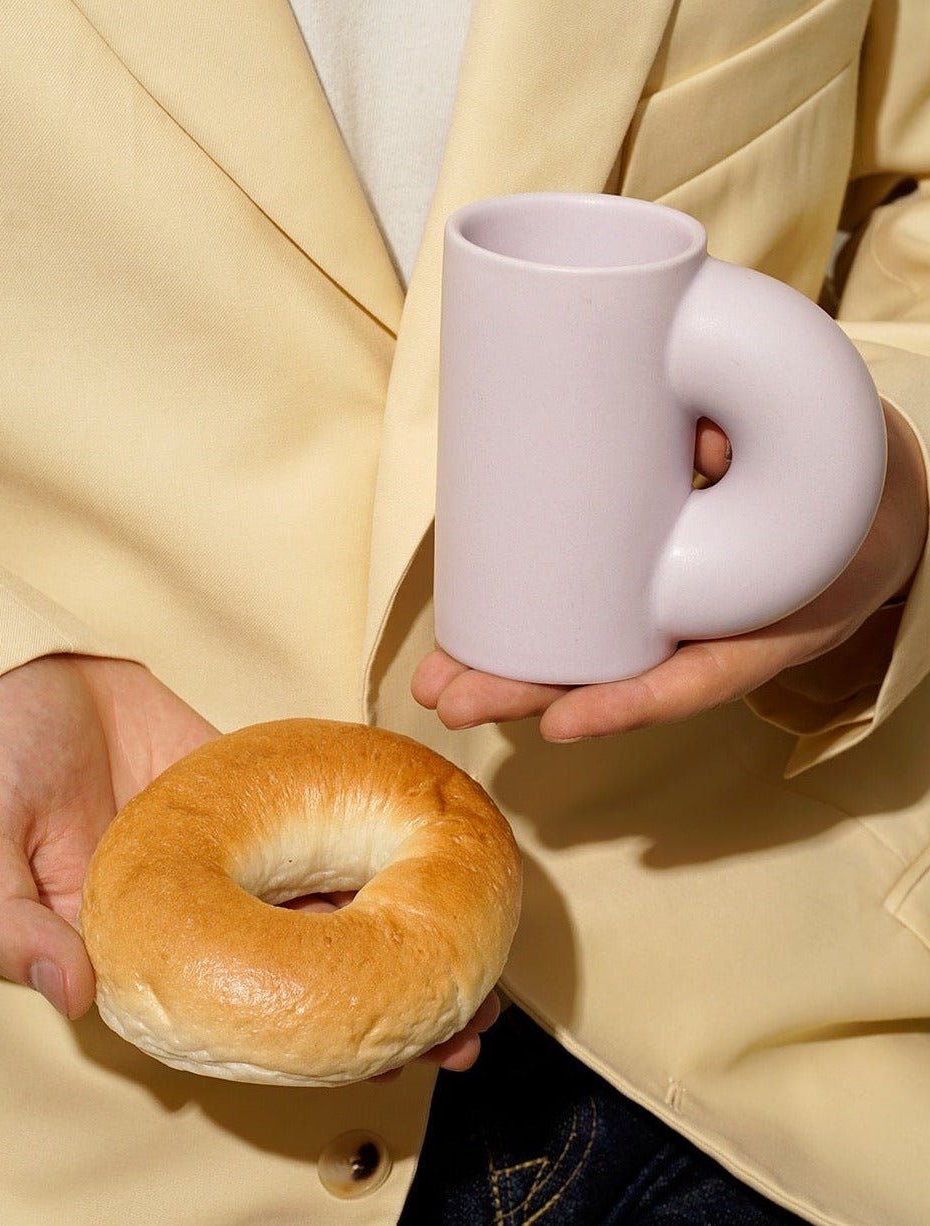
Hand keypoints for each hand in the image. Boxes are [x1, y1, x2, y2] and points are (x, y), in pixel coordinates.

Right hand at [0, 656, 496, 1076]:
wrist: (19, 673)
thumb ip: (14, 925)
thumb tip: (75, 992)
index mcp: (136, 946)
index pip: (235, 1019)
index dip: (308, 1050)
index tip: (385, 1063)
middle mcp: (198, 910)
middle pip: (300, 971)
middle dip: (379, 1004)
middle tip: (463, 1027)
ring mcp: (231, 853)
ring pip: (326, 904)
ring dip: (394, 935)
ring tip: (468, 962)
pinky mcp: (250, 794)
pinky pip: (319, 825)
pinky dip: (371, 849)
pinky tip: (424, 873)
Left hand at [413, 406, 927, 740]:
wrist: (858, 509)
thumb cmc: (844, 502)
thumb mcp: (826, 482)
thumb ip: (765, 457)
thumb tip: (699, 441)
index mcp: (762, 630)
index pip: (692, 681)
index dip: (626, 706)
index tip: (562, 722)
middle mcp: (707, 635)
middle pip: (609, 678)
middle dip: (523, 690)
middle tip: (447, 699)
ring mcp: (670, 613)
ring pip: (583, 650)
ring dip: (505, 665)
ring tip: (436, 680)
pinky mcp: (642, 582)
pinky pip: (582, 608)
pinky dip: (530, 619)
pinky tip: (472, 630)